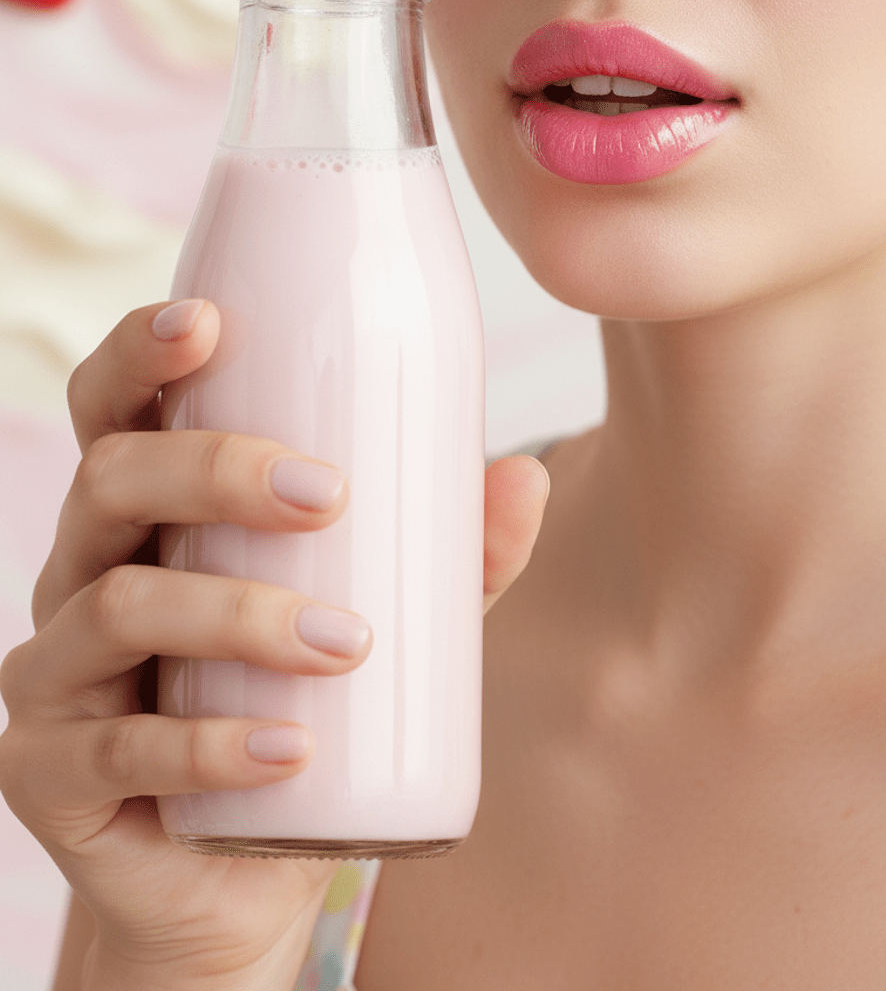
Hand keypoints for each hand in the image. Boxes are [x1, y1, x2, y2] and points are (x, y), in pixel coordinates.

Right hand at [0, 300, 548, 988]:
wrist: (243, 864)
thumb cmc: (305, 704)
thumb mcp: (384, 616)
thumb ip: (450, 554)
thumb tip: (526, 477)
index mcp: (149, 518)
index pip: (118, 410)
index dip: (140, 354)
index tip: (210, 324)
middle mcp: (86, 576)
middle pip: (112, 480)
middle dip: (218, 471)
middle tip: (325, 495)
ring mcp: (59, 677)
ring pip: (121, 607)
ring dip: (239, 614)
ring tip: (345, 643)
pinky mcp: (55, 776)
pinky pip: (119, 751)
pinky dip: (211, 748)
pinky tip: (289, 750)